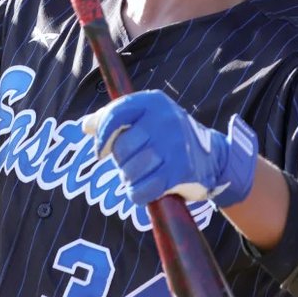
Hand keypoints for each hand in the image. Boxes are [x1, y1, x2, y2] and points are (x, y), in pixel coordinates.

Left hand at [80, 90, 257, 208]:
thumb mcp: (144, 119)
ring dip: (131, 179)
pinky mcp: (181, 170)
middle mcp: (164, 119)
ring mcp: (175, 145)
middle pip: (121, 148)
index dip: (102, 137)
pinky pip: (144, 190)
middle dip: (122, 162)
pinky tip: (146, 189)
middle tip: (134, 164)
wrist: (213, 158)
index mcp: (152, 102)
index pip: (114, 115)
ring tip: (142, 174)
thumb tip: (84, 126)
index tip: (100, 152)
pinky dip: (139, 194)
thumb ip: (112, 119)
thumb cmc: (167, 137)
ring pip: (130, 170)